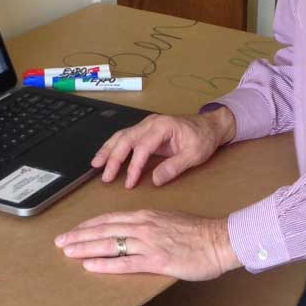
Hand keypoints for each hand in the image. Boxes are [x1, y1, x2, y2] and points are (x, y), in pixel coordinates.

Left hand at [55, 210, 239, 280]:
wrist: (220, 240)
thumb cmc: (199, 233)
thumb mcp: (170, 222)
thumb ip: (151, 226)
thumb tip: (135, 233)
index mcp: (146, 216)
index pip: (110, 219)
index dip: (88, 225)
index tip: (74, 230)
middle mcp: (143, 226)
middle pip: (103, 230)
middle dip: (79, 236)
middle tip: (60, 241)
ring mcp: (149, 243)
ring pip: (109, 244)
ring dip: (85, 248)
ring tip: (67, 252)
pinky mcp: (156, 260)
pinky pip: (125, 262)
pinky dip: (105, 264)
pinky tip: (90, 266)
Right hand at [92, 108, 234, 188]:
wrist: (209, 126)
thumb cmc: (203, 139)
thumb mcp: (194, 155)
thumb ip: (174, 167)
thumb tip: (155, 180)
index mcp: (163, 126)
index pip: (142, 147)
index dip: (134, 166)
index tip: (130, 183)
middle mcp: (151, 123)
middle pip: (126, 139)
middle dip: (113, 158)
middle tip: (106, 177)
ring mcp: (146, 125)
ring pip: (121, 136)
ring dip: (108, 150)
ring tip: (96, 165)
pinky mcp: (145, 130)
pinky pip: (125, 137)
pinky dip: (113, 147)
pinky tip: (104, 156)